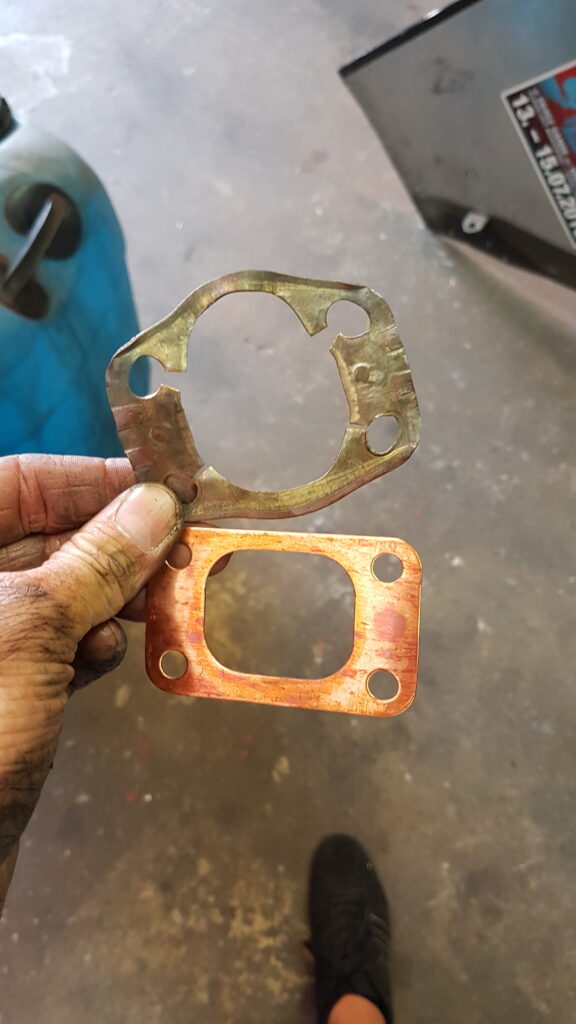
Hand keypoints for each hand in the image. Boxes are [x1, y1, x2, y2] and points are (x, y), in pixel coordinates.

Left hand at [0, 455, 182, 885]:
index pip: (19, 482)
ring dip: (111, 597)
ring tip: (158, 606)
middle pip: (45, 535)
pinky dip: (88, 645)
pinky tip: (106, 658)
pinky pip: (56, 644)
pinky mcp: (3, 686)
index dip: (91, 478)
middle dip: (115, 544)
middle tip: (182, 551)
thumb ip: (98, 560)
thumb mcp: (33, 627)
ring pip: (60, 592)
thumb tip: (159, 504)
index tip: (162, 487)